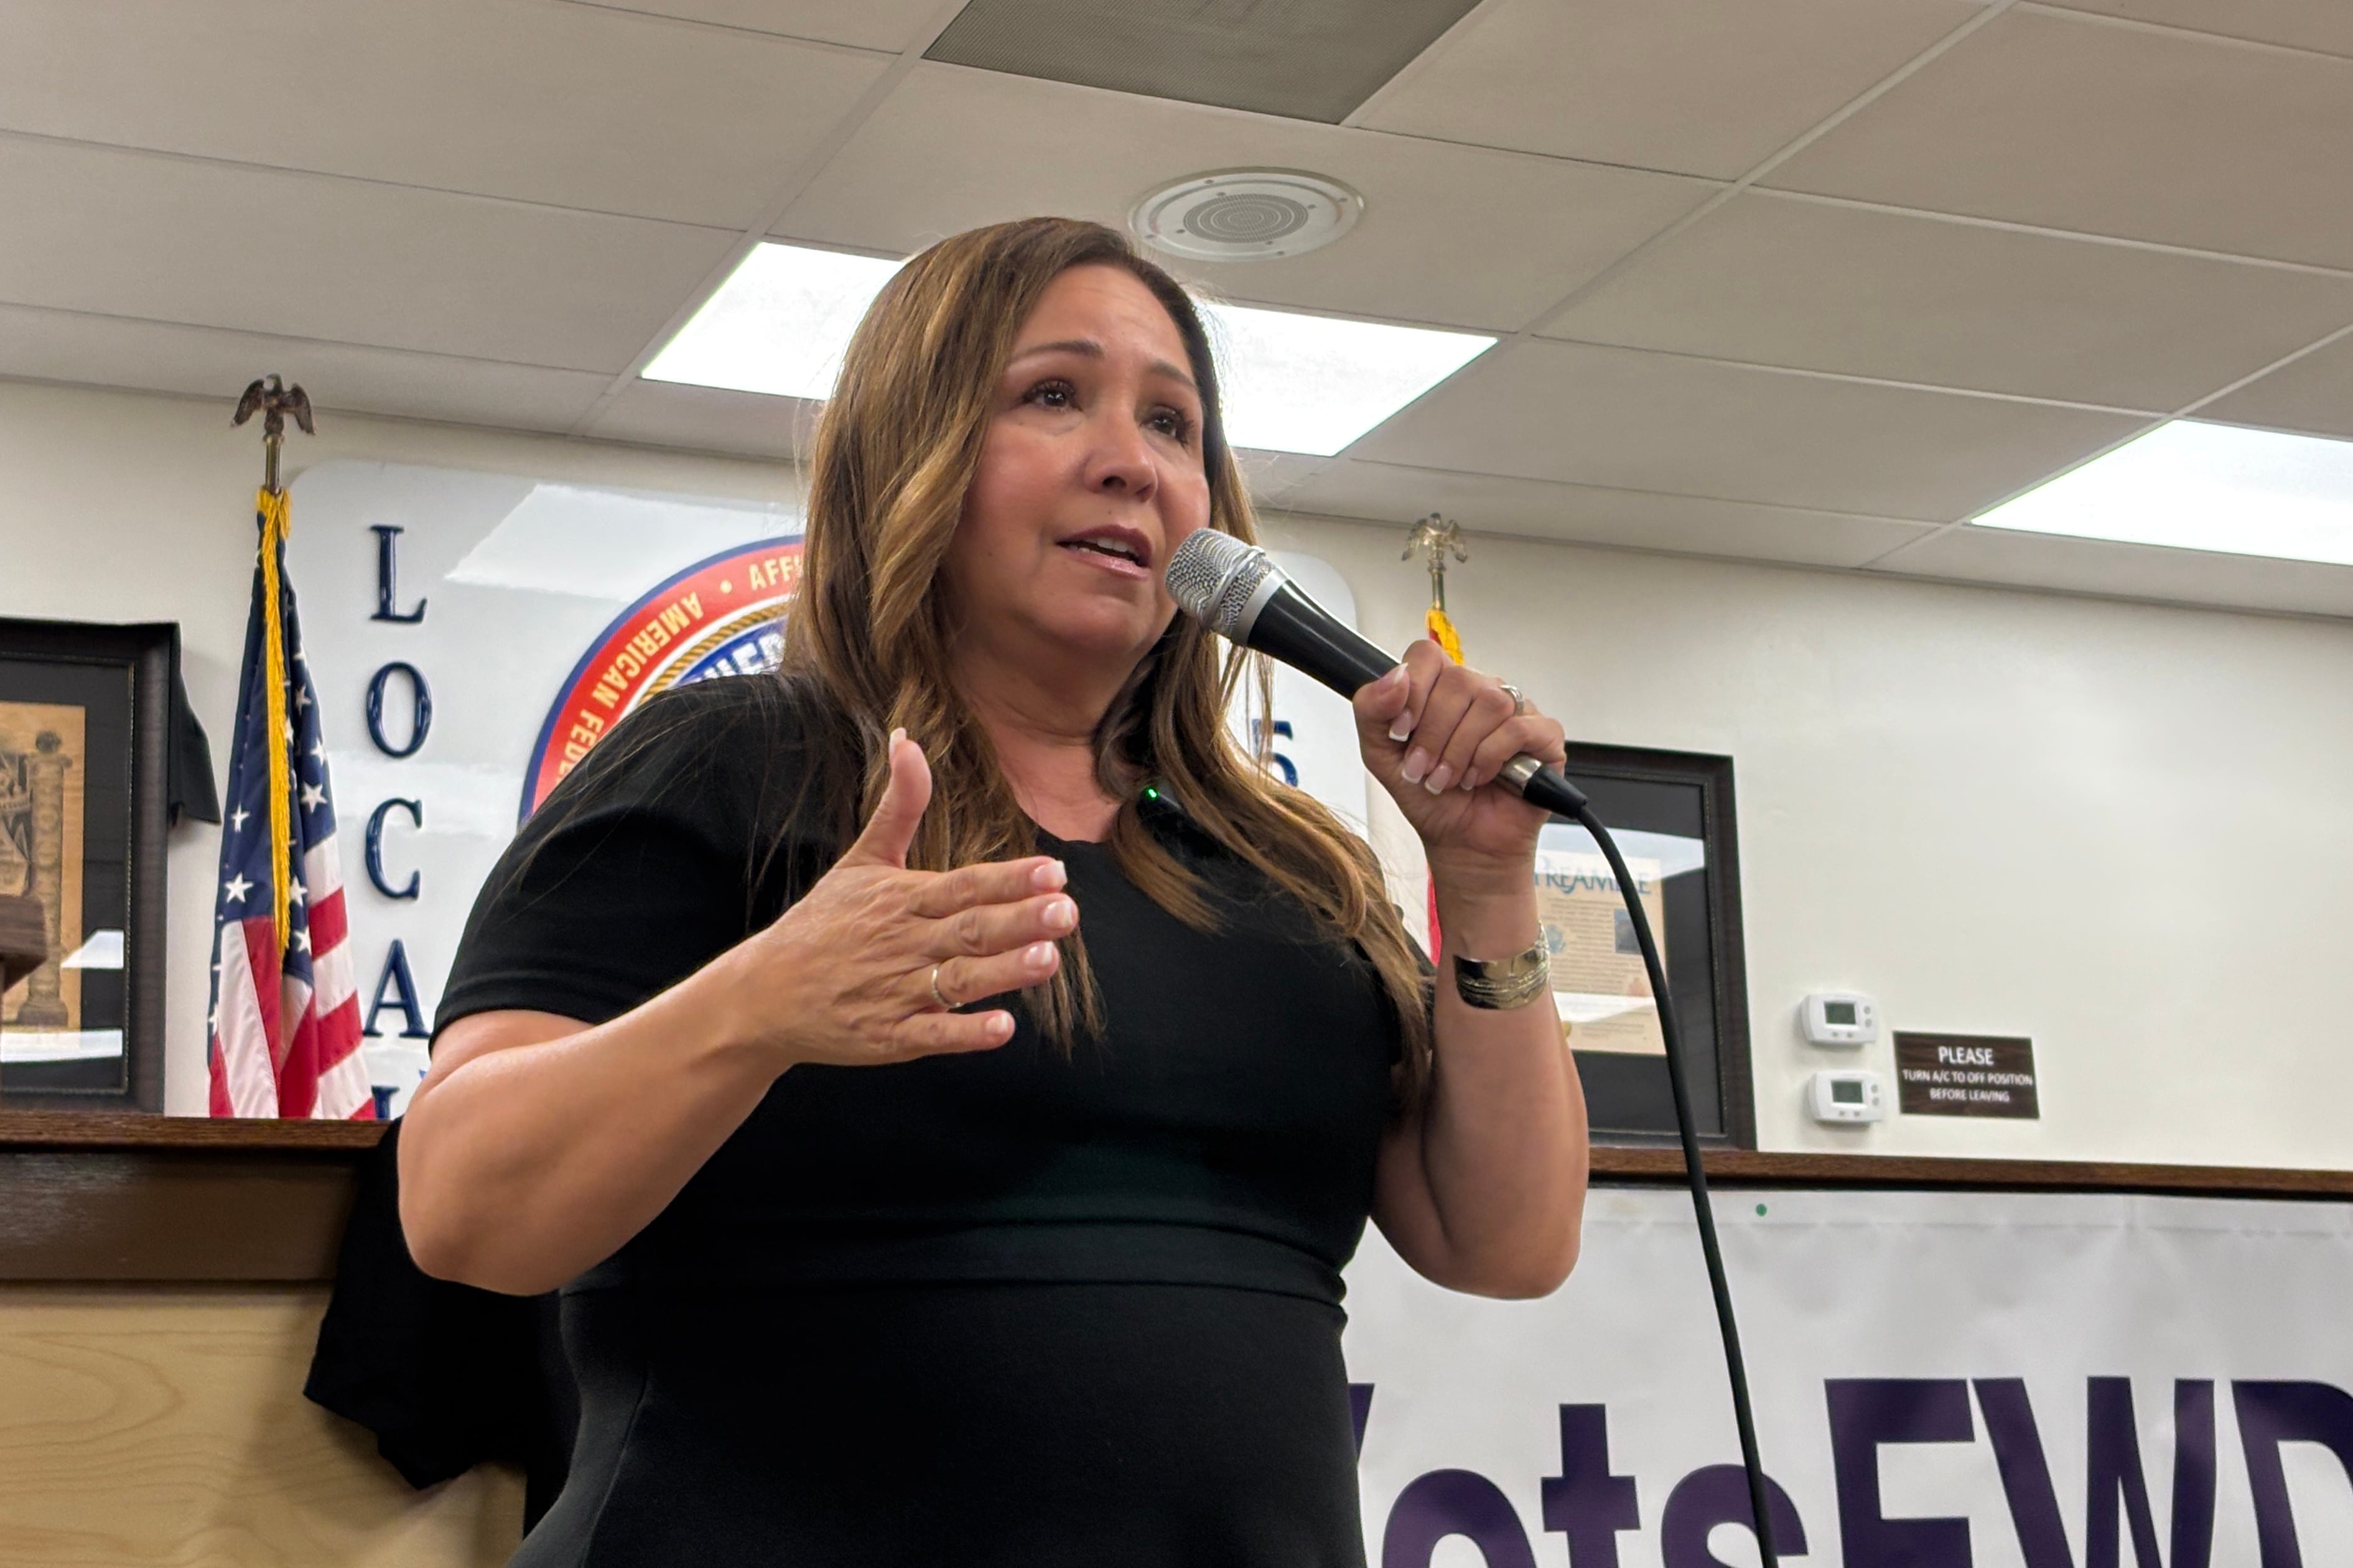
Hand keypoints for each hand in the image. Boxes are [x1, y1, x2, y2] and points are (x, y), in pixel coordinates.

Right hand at [717, 730, 1074, 1066]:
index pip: (964, 885)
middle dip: (1020, 921)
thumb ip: (899, 805)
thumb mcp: (859, 859)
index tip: (1054, 871)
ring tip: (1050, 960)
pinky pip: (932, 1035)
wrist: (762, 994)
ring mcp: (896, 992)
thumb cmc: (821, 924)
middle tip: (1067, 911)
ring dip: (1004, 972)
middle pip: (969, 930)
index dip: (1008, 879)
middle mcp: (904, 944)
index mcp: (903, 900)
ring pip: (958, 981)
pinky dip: (965, 1033)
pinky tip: (1002, 1029)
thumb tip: (908, 738)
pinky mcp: (889, 1037)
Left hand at [1352, 641, 1566, 886]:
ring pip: (1490, 702)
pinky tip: (1479, 778)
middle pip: (1459, 680)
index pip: (1428, 655)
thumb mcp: (1380, 756)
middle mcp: (1481, 692)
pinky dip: (1491, 757)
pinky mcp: (1544, 737)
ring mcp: (1516, 711)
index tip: (1400, 732)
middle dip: (1433, 733)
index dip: (1412, 690)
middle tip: (1424, 771)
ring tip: (1450, 779)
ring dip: (1460, 749)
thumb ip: (1372, 711)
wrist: (1460, 842)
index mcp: (1443, 689)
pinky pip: (1520, 728)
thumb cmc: (1428, 796)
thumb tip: (1396, 677)